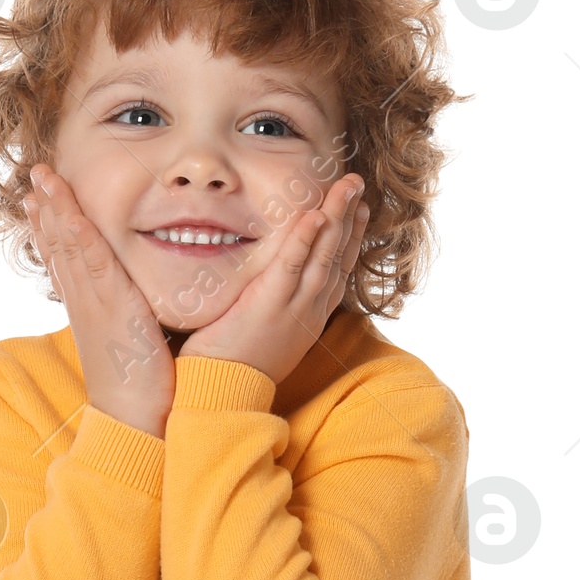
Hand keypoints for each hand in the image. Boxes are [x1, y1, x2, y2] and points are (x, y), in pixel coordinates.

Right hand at [25, 163, 175, 437]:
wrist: (136, 423)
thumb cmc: (146, 392)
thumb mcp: (138, 345)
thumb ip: (140, 321)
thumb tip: (152, 310)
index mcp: (90, 311)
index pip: (68, 261)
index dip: (53, 230)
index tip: (42, 202)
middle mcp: (85, 303)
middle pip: (60, 246)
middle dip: (47, 209)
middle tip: (35, 178)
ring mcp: (93, 303)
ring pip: (68, 246)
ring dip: (54, 209)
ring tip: (41, 179)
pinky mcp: (110, 306)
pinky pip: (89, 260)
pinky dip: (75, 232)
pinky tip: (65, 209)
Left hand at [184, 175, 369, 387]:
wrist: (222, 396)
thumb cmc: (233, 367)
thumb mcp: (263, 334)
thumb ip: (270, 306)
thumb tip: (265, 286)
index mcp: (308, 317)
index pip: (337, 269)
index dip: (349, 237)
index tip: (358, 209)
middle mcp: (309, 311)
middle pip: (337, 256)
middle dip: (350, 217)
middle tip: (357, 183)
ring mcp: (293, 309)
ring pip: (323, 256)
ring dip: (337, 218)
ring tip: (347, 186)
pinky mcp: (269, 306)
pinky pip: (291, 267)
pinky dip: (305, 240)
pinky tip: (314, 216)